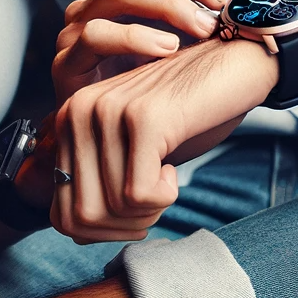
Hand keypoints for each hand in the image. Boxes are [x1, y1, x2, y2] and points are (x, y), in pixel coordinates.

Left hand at [52, 38, 276, 242]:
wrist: (235, 64)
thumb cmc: (188, 115)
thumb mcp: (130, 150)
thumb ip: (99, 181)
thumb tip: (80, 231)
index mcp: (67, 122)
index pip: (61, 216)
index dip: (102, 234)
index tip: (135, 214)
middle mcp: (77, 112)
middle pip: (82, 218)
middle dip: (125, 227)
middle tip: (155, 201)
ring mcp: (108, 112)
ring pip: (113, 209)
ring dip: (149, 211)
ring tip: (167, 181)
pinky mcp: (143, 118)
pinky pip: (139, 194)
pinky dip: (164, 197)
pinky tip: (173, 170)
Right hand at [53, 0, 266, 102]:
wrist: (121, 159)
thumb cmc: (170, 111)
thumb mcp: (207, 72)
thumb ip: (230, 45)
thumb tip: (277, 27)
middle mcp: (118, 1)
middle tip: (226, 5)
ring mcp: (87, 25)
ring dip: (167, 4)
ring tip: (202, 29)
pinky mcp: (68, 59)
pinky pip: (95, 33)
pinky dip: (132, 37)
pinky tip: (165, 51)